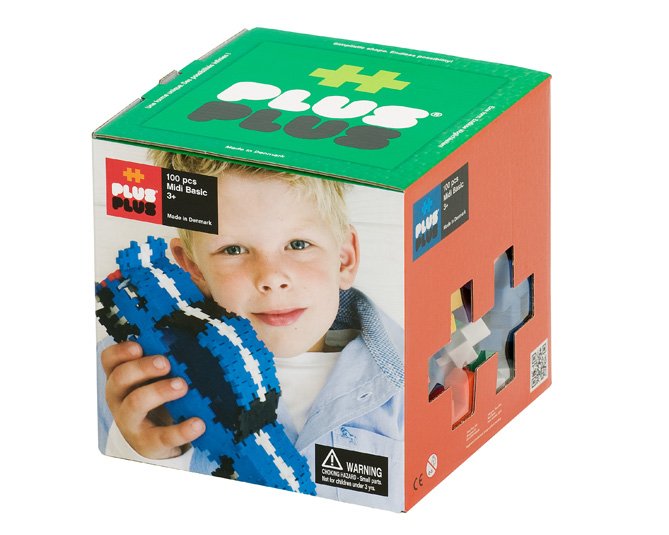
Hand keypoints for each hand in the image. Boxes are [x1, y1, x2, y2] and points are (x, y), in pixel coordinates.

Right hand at [101, 341, 205, 458]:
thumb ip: (166, 362)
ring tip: (182, 386)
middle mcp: (119, 399)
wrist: (159, 440)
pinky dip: (181, 430)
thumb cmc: (158, 399)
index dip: (120, 351)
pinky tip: (198, 424)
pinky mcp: (148, 444)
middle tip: (165, 363)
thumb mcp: (157, 379)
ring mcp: (130, 423)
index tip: (138, 347)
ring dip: (158, 392)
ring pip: (135, 404)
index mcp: (122, 378)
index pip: (110, 360)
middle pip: (120, 379)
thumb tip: (193, 340)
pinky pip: (162, 437)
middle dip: (142, 368)